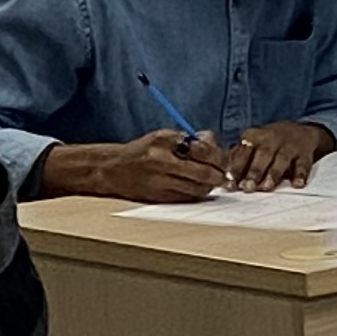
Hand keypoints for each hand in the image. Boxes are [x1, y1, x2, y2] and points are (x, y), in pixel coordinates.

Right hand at [39, 133, 231, 202]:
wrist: (112, 169)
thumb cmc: (143, 151)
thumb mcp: (163, 137)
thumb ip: (189, 139)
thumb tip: (214, 142)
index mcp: (164, 140)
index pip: (203, 149)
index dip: (219, 156)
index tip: (223, 160)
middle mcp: (161, 160)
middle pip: (204, 171)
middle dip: (219, 175)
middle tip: (224, 176)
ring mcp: (160, 180)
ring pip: (198, 188)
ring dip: (210, 186)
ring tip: (211, 182)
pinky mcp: (159, 197)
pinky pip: (188, 198)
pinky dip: (197, 194)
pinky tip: (197, 189)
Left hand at [229, 121, 334, 190]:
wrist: (299, 131)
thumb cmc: (267, 143)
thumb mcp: (251, 143)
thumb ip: (236, 158)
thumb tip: (220, 178)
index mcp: (254, 136)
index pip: (243, 151)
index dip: (236, 167)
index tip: (230, 181)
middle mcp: (271, 139)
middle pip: (262, 155)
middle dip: (254, 171)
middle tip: (247, 187)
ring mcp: (289, 146)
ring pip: (281, 159)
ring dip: (273, 174)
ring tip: (267, 187)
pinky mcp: (305, 154)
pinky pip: (303, 164)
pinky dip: (301, 174)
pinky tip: (297, 184)